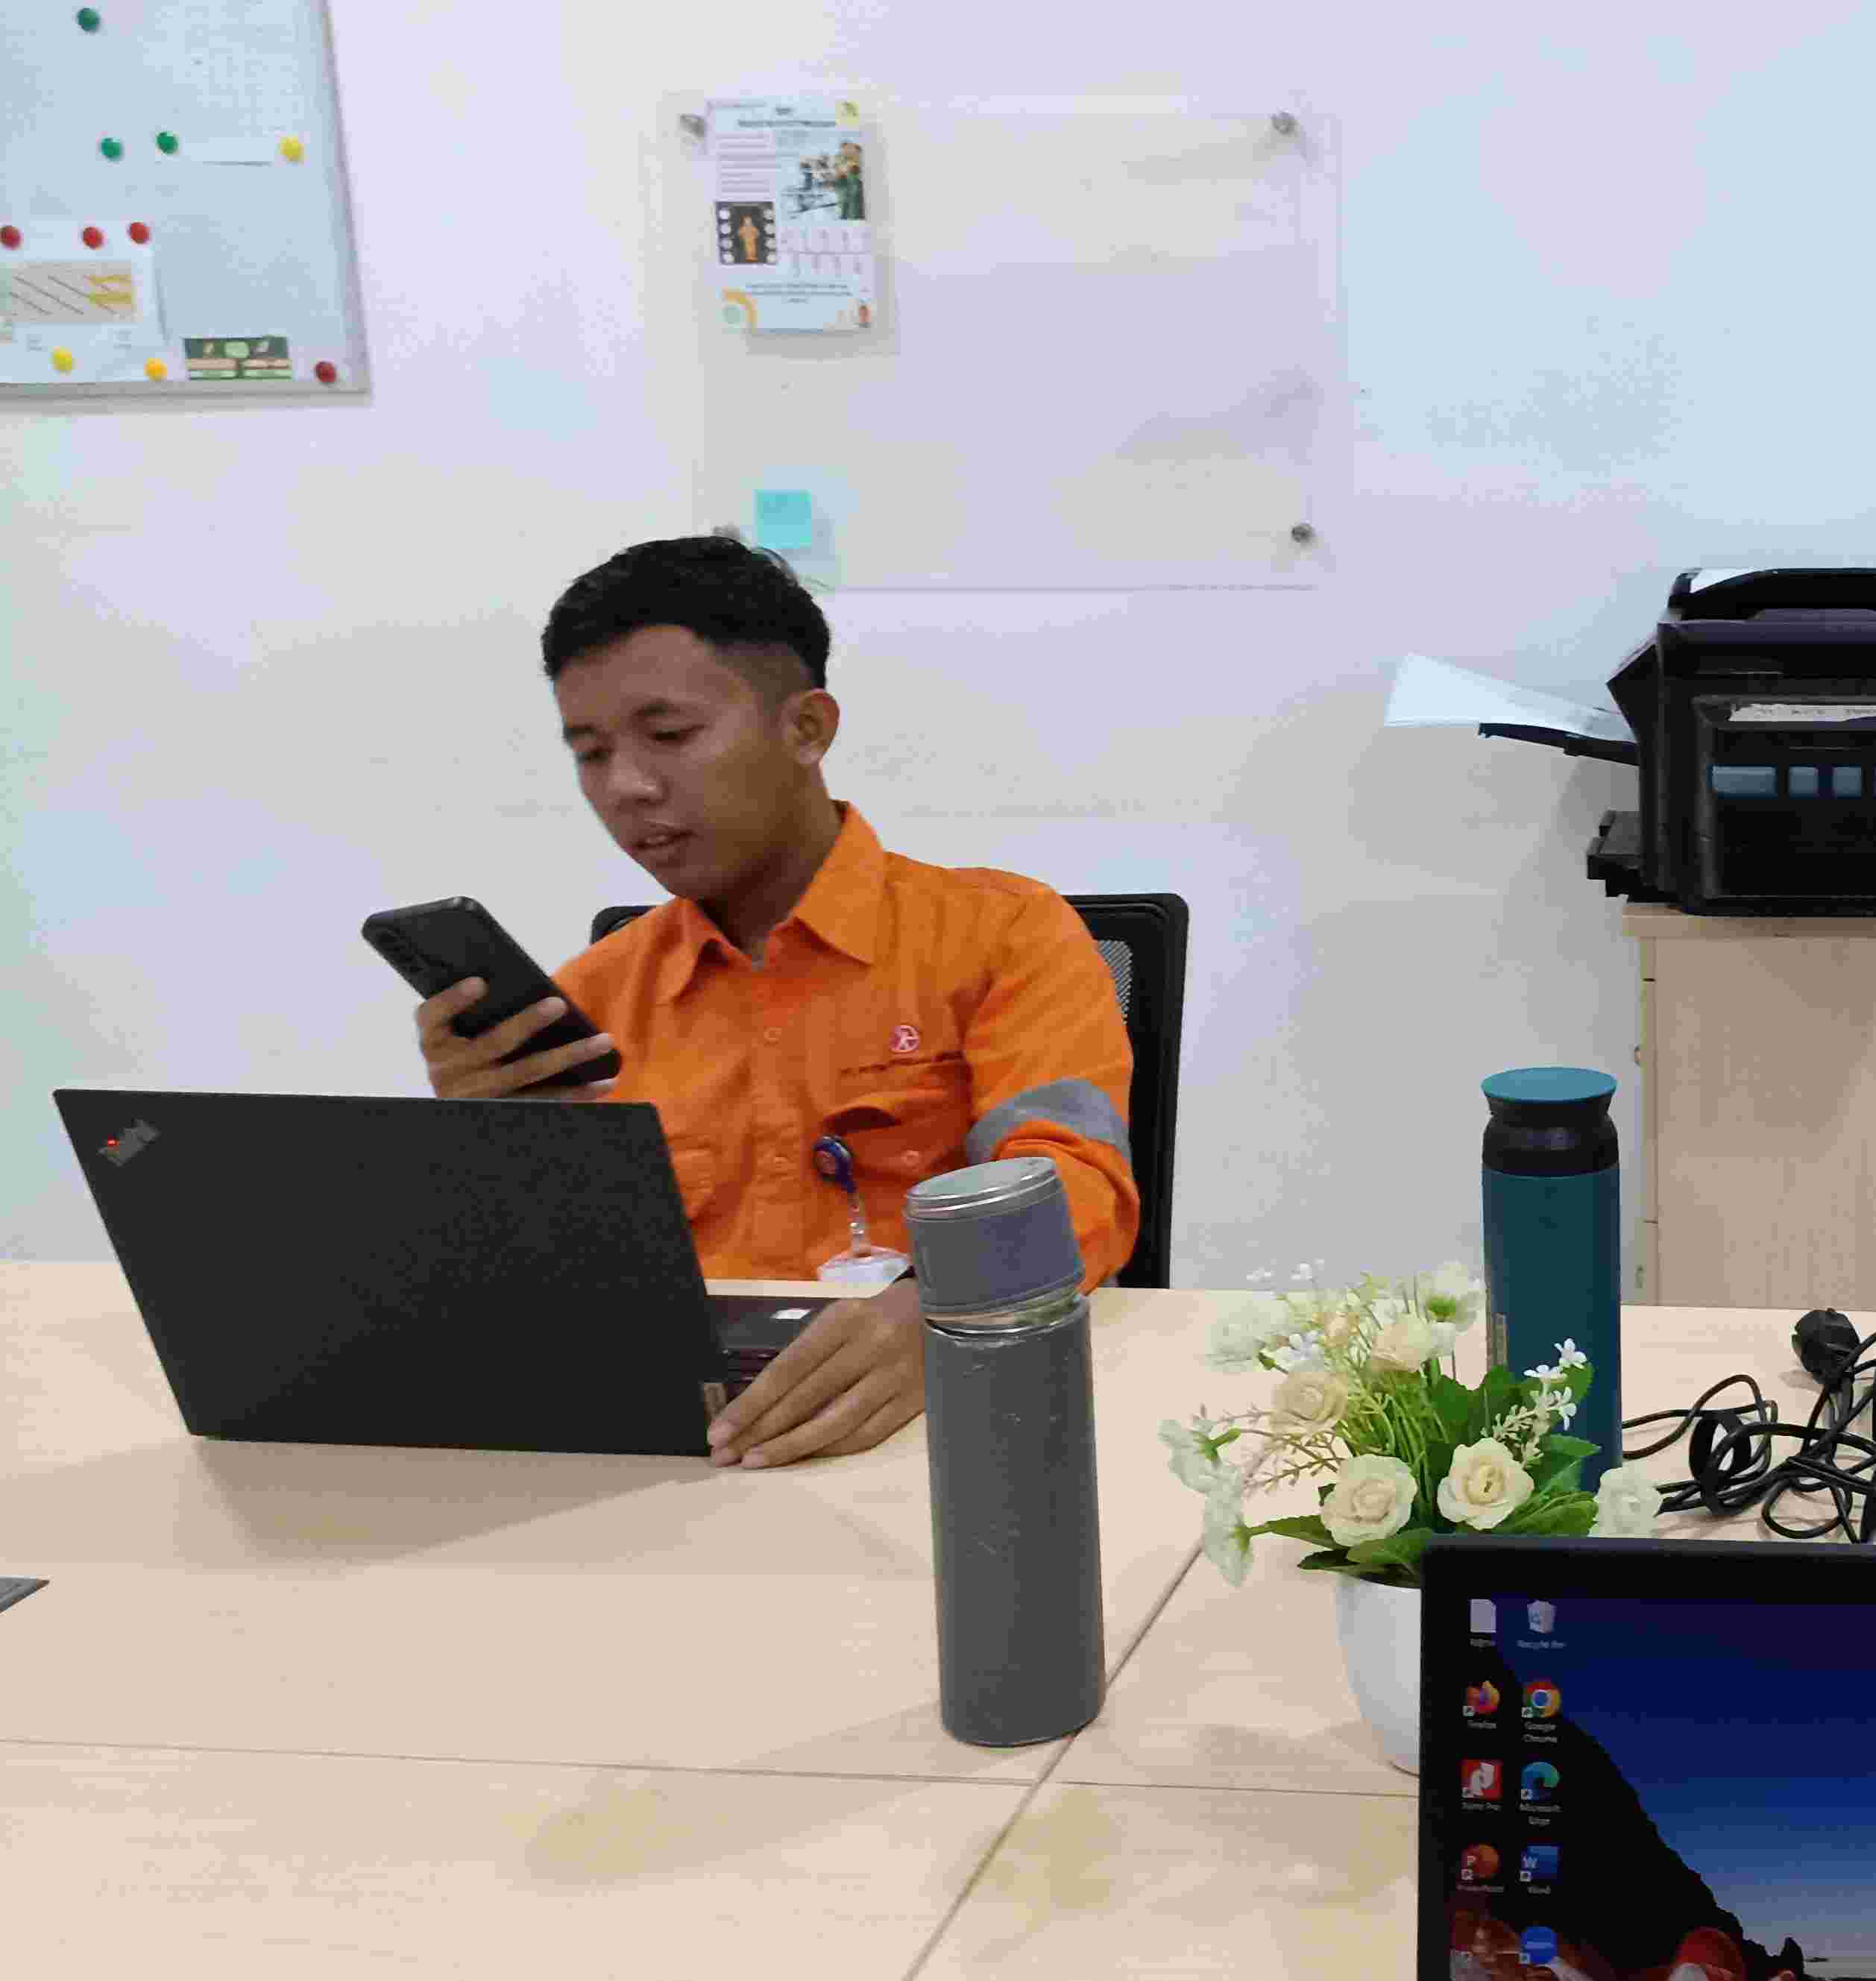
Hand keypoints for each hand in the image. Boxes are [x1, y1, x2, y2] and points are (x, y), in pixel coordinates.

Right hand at [416, 977, 617, 1101]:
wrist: (456, 1107)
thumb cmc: (462, 1053)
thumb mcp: (452, 1033)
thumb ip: (470, 1009)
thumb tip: (511, 977)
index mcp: (433, 1042)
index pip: (433, 1016)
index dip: (454, 999)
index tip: (479, 982)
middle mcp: (449, 1070)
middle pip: (494, 1043)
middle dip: (528, 1022)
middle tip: (558, 1004)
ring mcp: (476, 1095)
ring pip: (527, 1072)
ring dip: (569, 1056)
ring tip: (603, 1042)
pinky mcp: (502, 1111)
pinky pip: (542, 1101)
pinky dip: (575, 1093)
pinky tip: (602, 1083)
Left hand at [707, 1277, 924, 1467]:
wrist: (943, 1312)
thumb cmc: (876, 1317)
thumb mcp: (840, 1319)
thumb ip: (807, 1356)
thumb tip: (759, 1405)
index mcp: (843, 1320)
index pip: (787, 1369)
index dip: (750, 1404)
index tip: (719, 1431)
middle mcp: (868, 1347)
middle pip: (805, 1399)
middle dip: (759, 1431)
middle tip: (725, 1456)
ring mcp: (893, 1378)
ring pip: (833, 1423)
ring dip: (790, 1447)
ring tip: (754, 1462)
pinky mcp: (911, 1402)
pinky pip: (864, 1435)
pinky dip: (829, 1450)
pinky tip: (802, 1458)